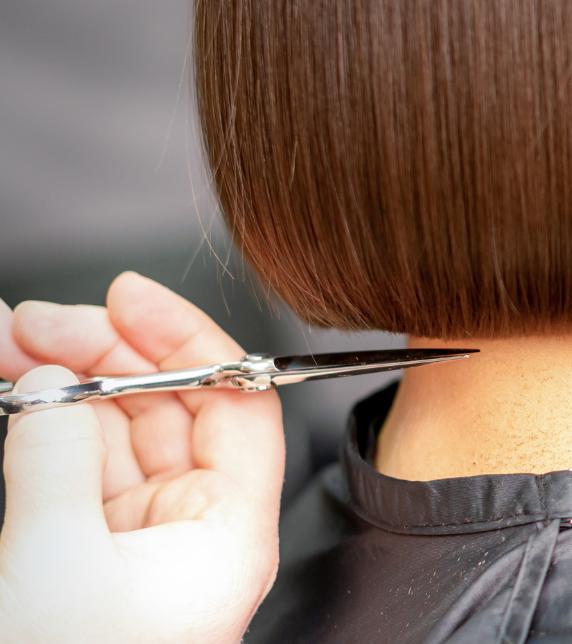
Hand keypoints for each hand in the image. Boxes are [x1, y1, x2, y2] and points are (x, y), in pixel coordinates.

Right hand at [0, 272, 283, 642]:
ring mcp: (149, 534)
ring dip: (70, 379)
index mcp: (231, 531)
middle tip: (41, 322)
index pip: (240, 406)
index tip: (131, 296)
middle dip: (110, 352)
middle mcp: (202, 526)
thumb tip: (55, 383)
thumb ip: (56, 457)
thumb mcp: (55, 561)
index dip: (192, 341)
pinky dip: (48, 422)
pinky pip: (83, 464)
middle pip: (175, 407)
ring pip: (122, 429)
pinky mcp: (100, 547)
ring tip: (11, 340)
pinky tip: (18, 389)